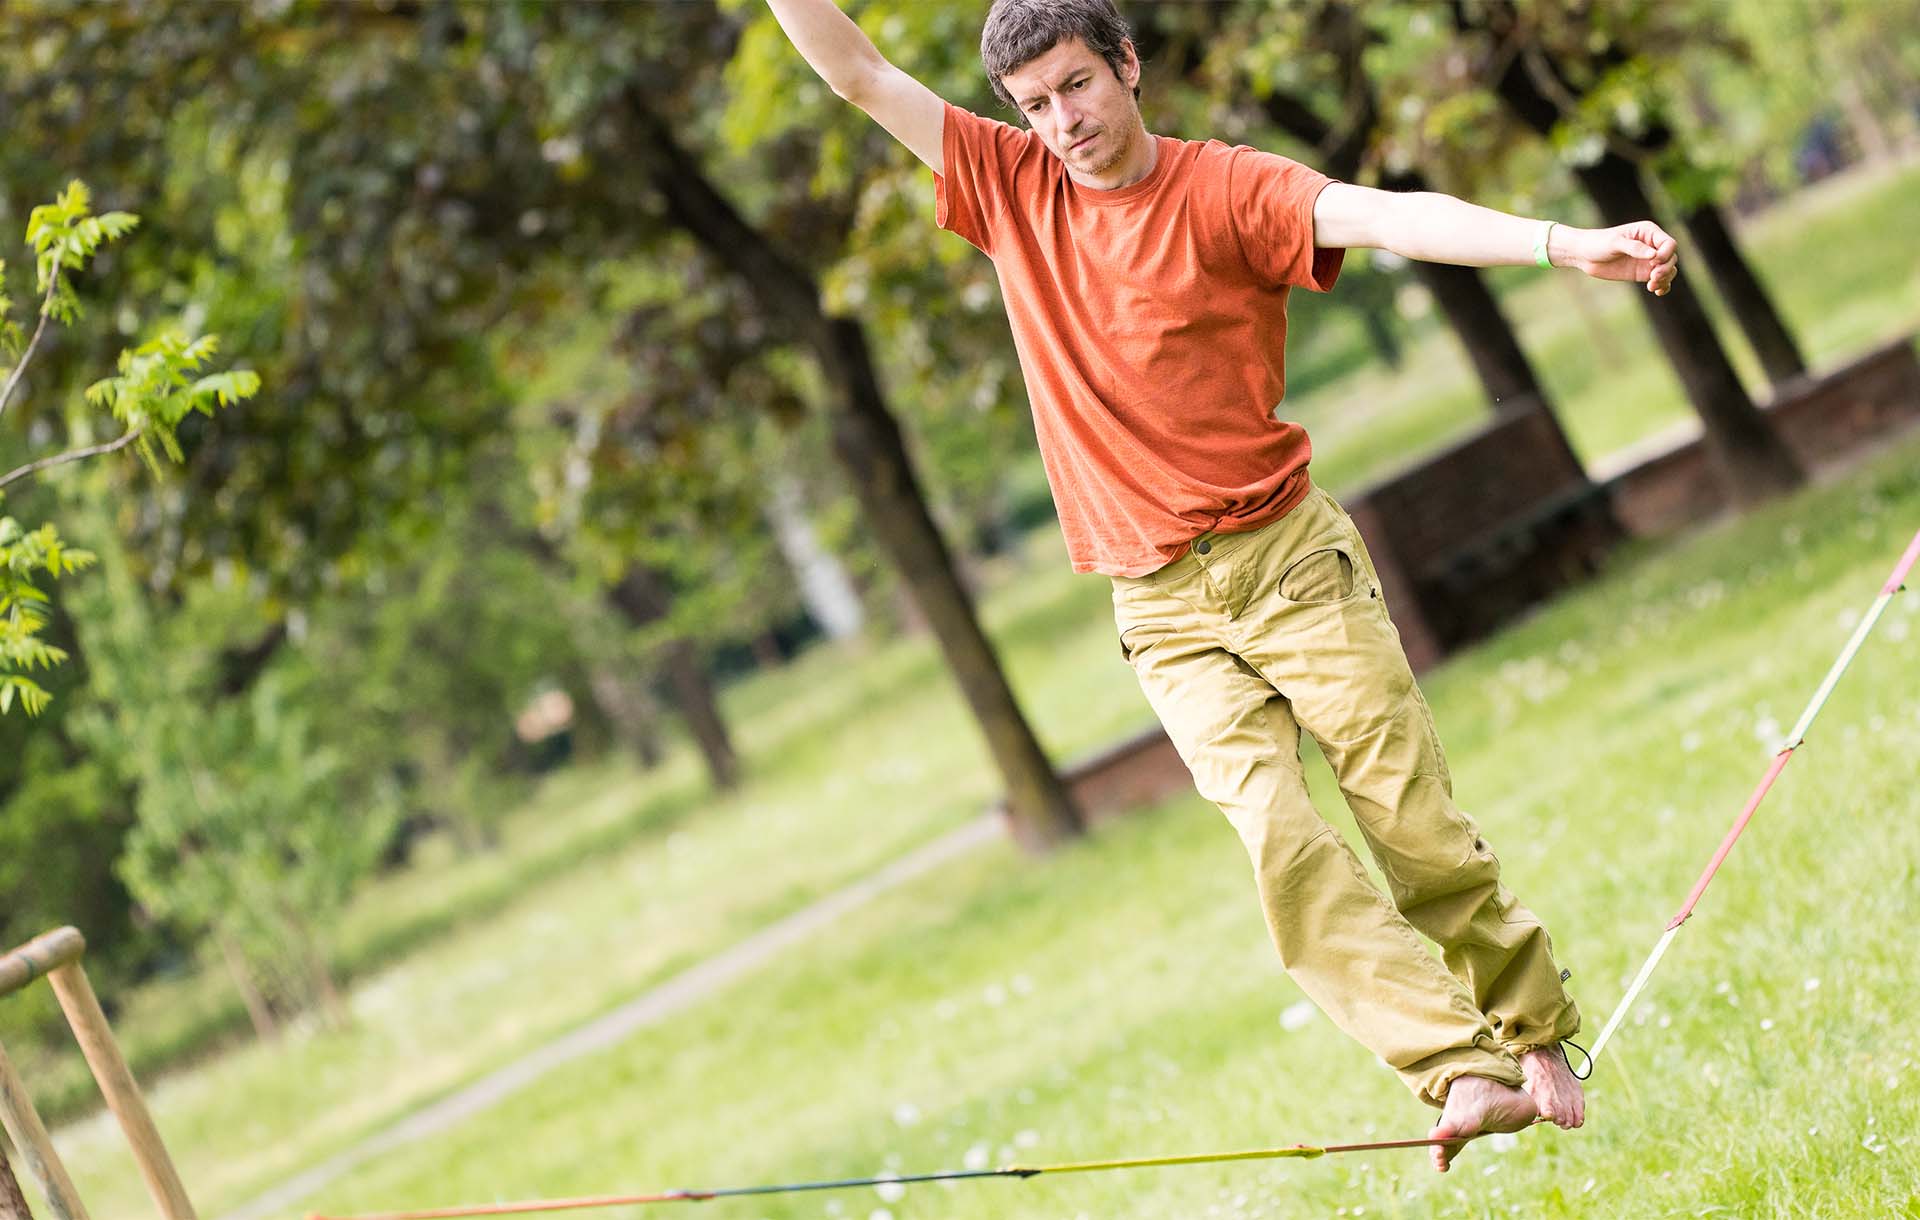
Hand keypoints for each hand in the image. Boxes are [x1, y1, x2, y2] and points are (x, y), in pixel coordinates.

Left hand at [1556, 221, 1678, 295]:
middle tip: (1653, 278)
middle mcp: (1651, 245)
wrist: (1584, 255)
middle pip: (1671, 257)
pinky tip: (1658, 292)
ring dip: (1665, 279)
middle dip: (1666, 269)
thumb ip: (1634, 248)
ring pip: (1668, 269)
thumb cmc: (1598, 243)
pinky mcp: (1642, 273)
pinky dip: (1663, 286)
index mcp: (1648, 232)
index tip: (1653, 263)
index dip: (1666, 254)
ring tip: (1652, 286)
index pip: (1669, 244)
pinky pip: (1659, 279)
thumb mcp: (1615, 243)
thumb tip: (1654, 256)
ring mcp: (1648, 260)